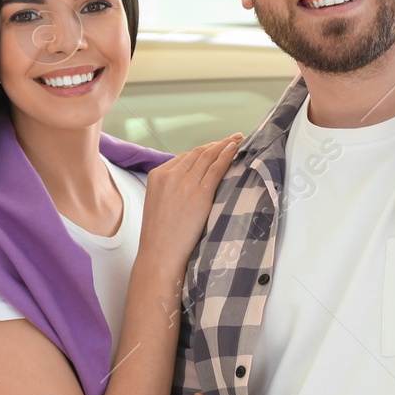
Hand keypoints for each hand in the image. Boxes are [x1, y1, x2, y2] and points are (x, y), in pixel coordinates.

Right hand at [138, 134, 241, 269]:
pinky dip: (227, 155)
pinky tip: (235, 149)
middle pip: (197, 153)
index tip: (215, 147)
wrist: (160, 255)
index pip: (184, 156)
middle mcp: (169, 174)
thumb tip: (192, 183)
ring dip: (224, 145)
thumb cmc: (161, 237)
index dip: (203, 150)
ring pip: (207, 156)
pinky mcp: (199, 193)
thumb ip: (172, 188)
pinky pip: (216, 168)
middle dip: (216, 144)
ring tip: (237, 140)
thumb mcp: (160, 204)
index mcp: (157, 175)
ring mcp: (184, 183)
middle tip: (232, 139)